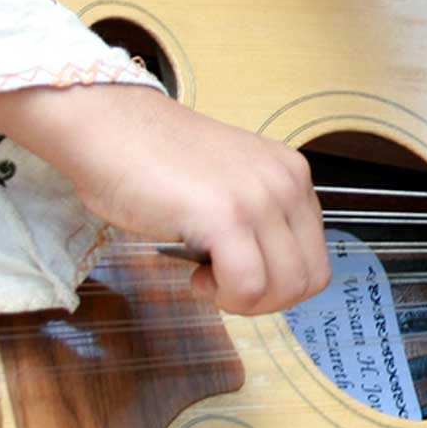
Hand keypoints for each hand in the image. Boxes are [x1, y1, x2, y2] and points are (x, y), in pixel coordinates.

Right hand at [0, 84, 329, 315]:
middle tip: (220, 283)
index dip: (277, 282)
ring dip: (242, 299)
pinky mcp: (227, 215)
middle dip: (265, 300)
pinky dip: (222, 297)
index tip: (237, 271)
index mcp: (293, 174)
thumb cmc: (154, 161)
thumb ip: (259, 221)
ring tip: (204, 276)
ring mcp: (260, 197)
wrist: (110, 128)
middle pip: (309, 279)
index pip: (316, 258)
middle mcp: (288, 182)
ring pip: (284, 289)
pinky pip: (248, 287)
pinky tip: (194, 275)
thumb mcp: (230, 186)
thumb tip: (270, 278)